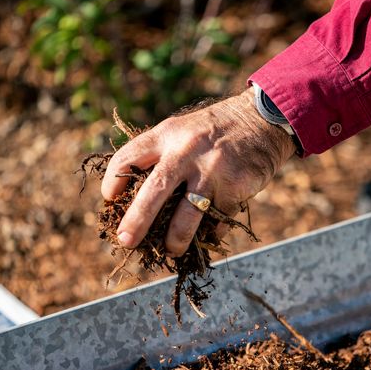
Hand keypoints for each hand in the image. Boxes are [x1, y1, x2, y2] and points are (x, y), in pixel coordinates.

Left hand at [101, 88, 294, 255]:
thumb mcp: (182, 128)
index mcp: (167, 134)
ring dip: (176, 238)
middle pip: (154, 190)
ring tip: (171, 250)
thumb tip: (133, 197)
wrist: (262, 119)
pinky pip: (217, 219)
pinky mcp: (235, 187)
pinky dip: (211, 230)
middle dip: (136, 220)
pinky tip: (208, 233)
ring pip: (187, 214)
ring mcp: (212, 170)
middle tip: (125, 241)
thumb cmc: (214, 130)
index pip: (129, 158)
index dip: (113, 181)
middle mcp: (187, 151)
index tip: (109, 199)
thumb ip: (160, 153)